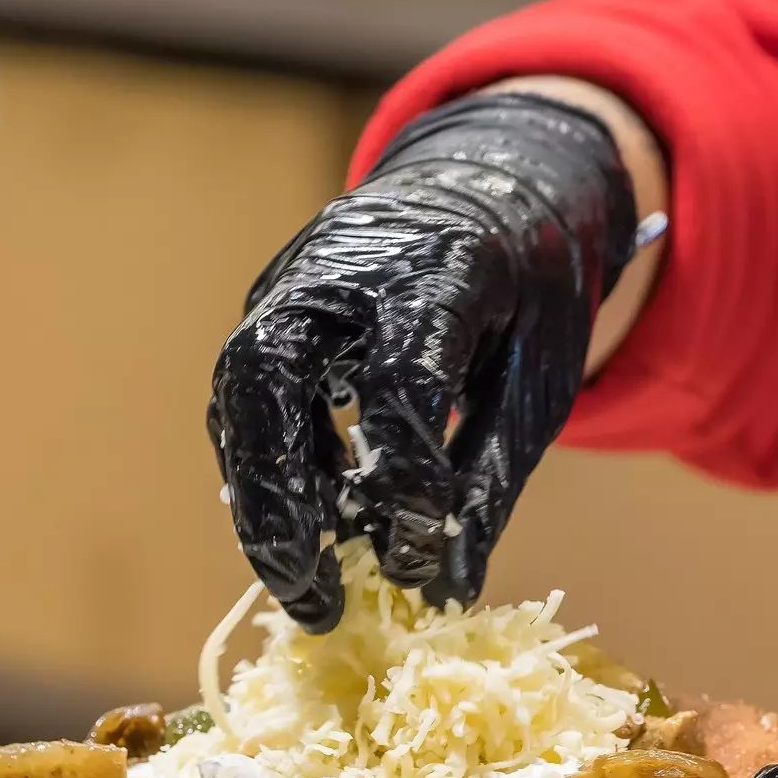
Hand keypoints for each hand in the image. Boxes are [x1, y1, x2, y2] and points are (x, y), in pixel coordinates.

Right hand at [208, 93, 638, 628]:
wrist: (491, 185)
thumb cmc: (529, 287)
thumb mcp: (539, 378)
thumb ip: (492, 478)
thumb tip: (448, 587)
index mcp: (437, 268)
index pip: (400, 380)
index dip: (403, 477)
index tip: (416, 557)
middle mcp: (341, 266)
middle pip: (269, 375)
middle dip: (279, 498)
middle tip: (310, 592)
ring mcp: (291, 281)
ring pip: (238, 391)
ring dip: (261, 498)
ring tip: (306, 585)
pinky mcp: (269, 307)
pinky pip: (247, 396)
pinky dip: (271, 468)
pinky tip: (314, 525)